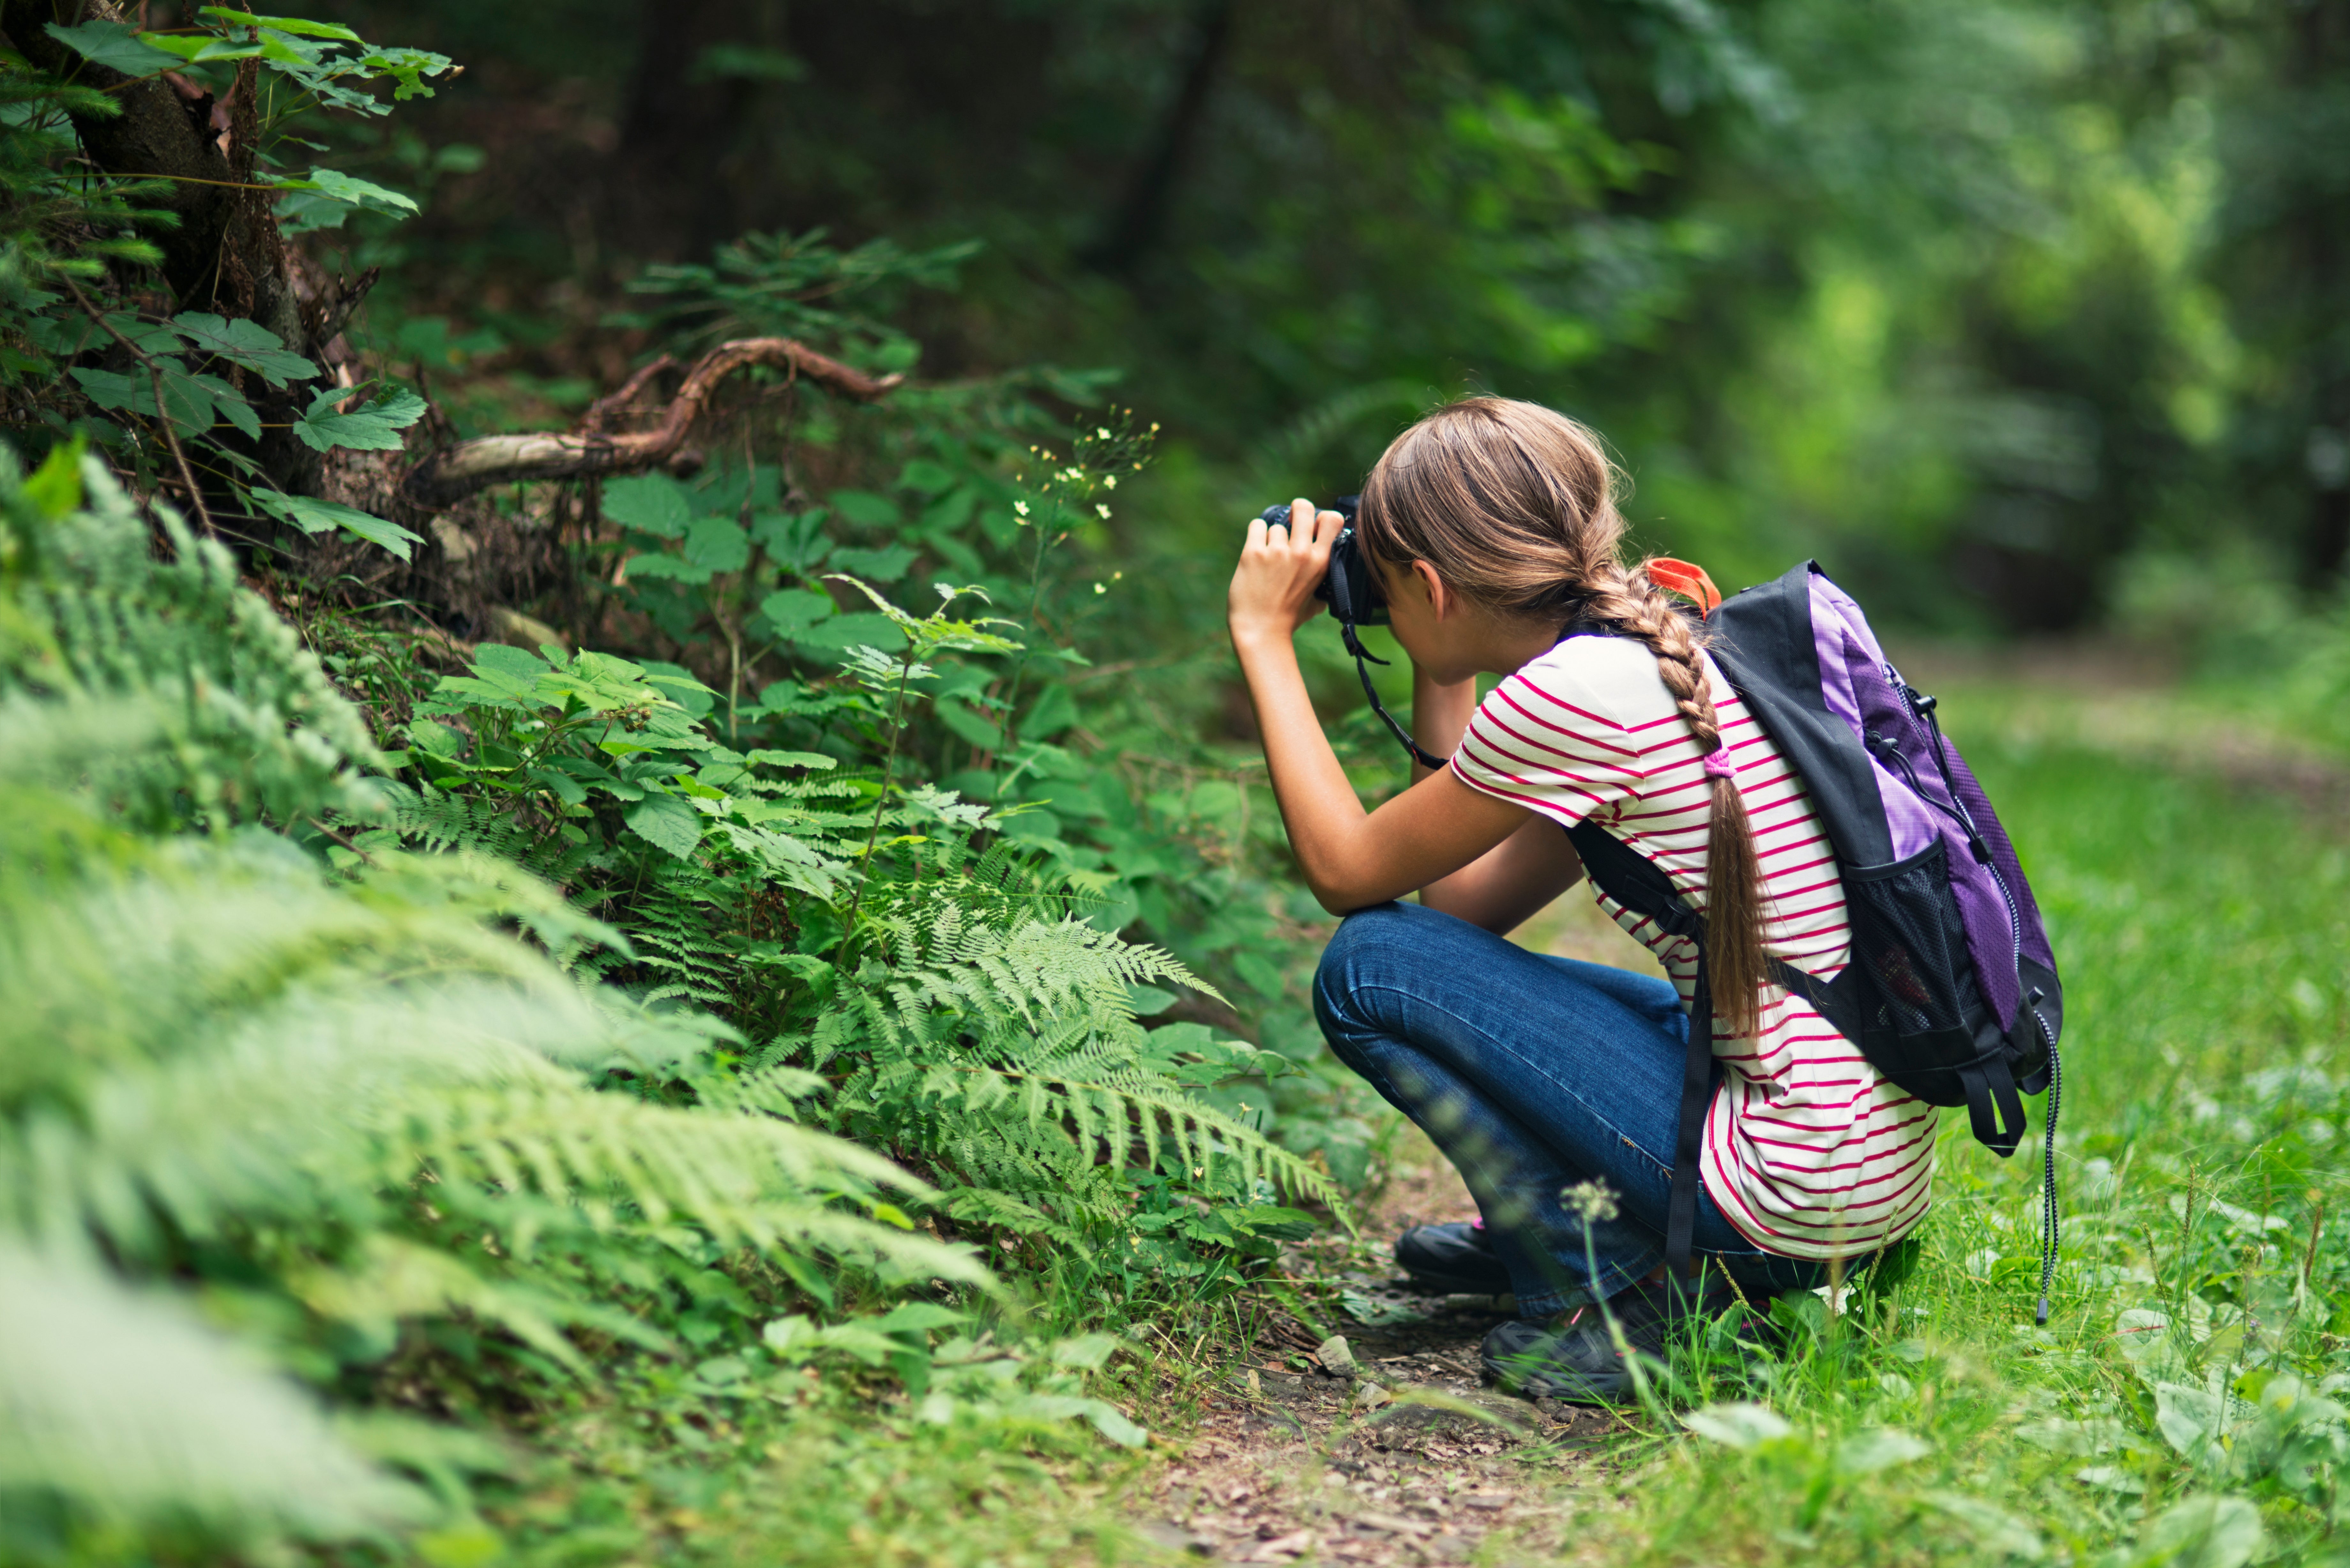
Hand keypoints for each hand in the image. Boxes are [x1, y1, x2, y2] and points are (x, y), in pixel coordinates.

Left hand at [1228, 497, 1340, 647]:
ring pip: (1276, 525)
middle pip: (1303, 507)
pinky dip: (1256, 535)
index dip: (1321, 517)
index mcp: (1320, 562)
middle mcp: (1300, 553)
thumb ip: (1323, 582)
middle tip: (1290, 522)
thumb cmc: (1289, 618)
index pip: (1331, 519)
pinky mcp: (1253, 553)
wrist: (1261, 631)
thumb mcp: (1317, 601)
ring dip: (1271, 538)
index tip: (1313, 526)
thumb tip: (1326, 570)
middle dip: (1297, 510)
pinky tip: (1256, 551)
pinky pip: (1257, 526)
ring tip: (1268, 559)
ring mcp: (1276, 552)